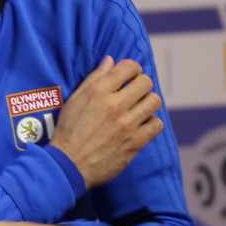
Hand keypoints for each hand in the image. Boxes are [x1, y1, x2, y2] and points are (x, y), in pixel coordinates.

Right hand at [50, 56, 162, 188]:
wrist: (69, 165)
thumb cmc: (69, 131)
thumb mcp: (75, 100)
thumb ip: (95, 78)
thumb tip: (110, 60)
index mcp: (98, 91)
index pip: (129, 67)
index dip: (132, 69)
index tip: (129, 77)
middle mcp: (114, 105)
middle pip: (146, 82)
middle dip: (141, 85)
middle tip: (135, 93)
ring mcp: (126, 124)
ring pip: (154, 101)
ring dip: (148, 102)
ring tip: (139, 109)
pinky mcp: (134, 142)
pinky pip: (156, 124)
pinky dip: (151, 123)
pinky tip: (141, 125)